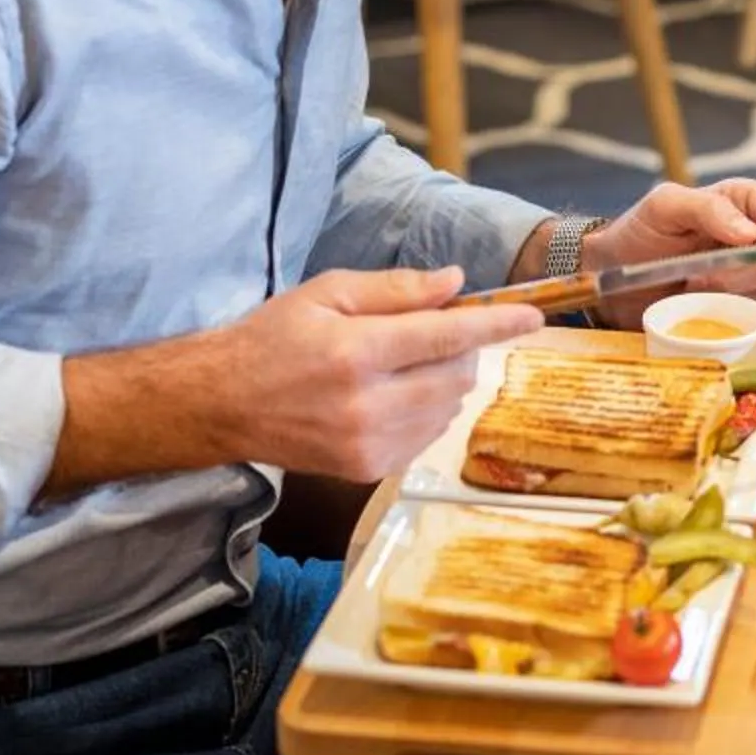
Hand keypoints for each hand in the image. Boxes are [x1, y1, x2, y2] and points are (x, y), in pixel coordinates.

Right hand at [54, 265, 539, 493]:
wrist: (223, 404)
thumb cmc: (274, 337)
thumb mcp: (328, 292)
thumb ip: (396, 289)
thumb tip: (456, 284)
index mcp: (356, 353)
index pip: (446, 335)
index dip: (495, 323)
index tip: (532, 316)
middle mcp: (366, 405)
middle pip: (456, 375)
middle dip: (459, 347)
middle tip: (429, 330)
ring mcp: (368, 445)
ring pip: (448, 407)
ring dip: (444, 379)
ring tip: (398, 363)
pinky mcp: (367, 470)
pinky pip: (427, 435)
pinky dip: (426, 410)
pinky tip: (390, 394)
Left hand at [583, 179, 755, 325]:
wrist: (612, 276)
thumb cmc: (637, 232)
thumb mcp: (664, 207)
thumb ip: (706, 208)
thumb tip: (750, 232)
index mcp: (743, 203)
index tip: (751, 253)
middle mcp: (753, 237)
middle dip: (745, 273)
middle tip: (701, 277)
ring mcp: (746, 275)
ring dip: (733, 296)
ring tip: (691, 289)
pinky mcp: (737, 306)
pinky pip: (754, 317)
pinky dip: (729, 315)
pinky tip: (698, 307)